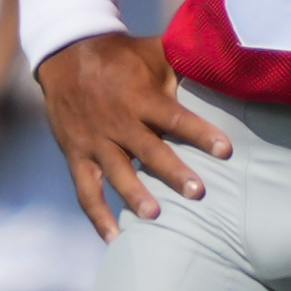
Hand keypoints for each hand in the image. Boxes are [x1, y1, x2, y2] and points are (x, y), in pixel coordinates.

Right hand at [37, 33, 231, 238]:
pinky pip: (85, 190)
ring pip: (116, 172)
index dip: (200, 133)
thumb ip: (184, 61)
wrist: (64, 52)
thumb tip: (225, 62)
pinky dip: (97, 216)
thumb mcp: (152, 52)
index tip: (225, 150)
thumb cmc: (119, 55)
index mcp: (139, 95)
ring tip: (155, 216)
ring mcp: (94, 140)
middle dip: (172, 172)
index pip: (174, 116)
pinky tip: (115, 239)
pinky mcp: (75, 154)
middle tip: (197, 193)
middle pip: (148, 149)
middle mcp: (117, 120)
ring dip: (134, 194)